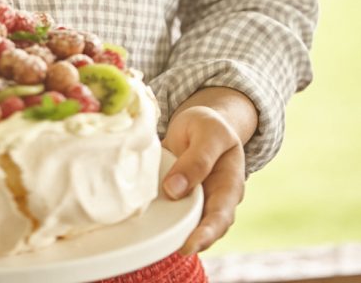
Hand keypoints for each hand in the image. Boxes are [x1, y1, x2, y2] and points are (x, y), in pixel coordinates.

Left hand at [162, 101, 247, 254]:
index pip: (220, 216)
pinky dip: (157, 217)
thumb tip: (174, 190)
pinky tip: (141, 222)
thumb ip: (197, 159)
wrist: (200, 122)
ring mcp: (194, 201)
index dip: (206, 234)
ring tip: (153, 240)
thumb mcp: (209, 133)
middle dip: (188, 241)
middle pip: (204, 228)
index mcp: (229, 186)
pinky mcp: (175, 197)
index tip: (188, 246)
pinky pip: (168, 211)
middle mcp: (213, 200)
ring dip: (170, 231)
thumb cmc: (209, 126)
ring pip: (184, 222)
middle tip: (171, 250)